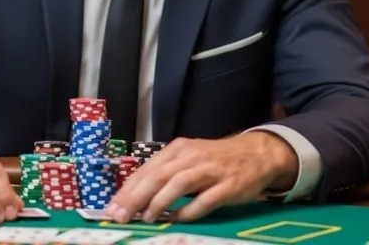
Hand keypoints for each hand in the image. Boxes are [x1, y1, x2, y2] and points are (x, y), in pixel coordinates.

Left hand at [106, 132, 297, 222]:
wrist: (256, 153)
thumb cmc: (216, 159)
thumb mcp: (188, 158)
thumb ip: (165, 173)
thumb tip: (135, 195)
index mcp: (178, 149)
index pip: (147, 169)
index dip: (128, 189)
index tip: (112, 206)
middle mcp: (191, 156)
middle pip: (158, 175)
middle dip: (136, 197)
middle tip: (121, 215)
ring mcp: (210, 170)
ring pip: (178, 184)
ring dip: (159, 202)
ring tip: (146, 217)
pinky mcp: (227, 185)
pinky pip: (205, 199)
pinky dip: (188, 210)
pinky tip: (177, 219)